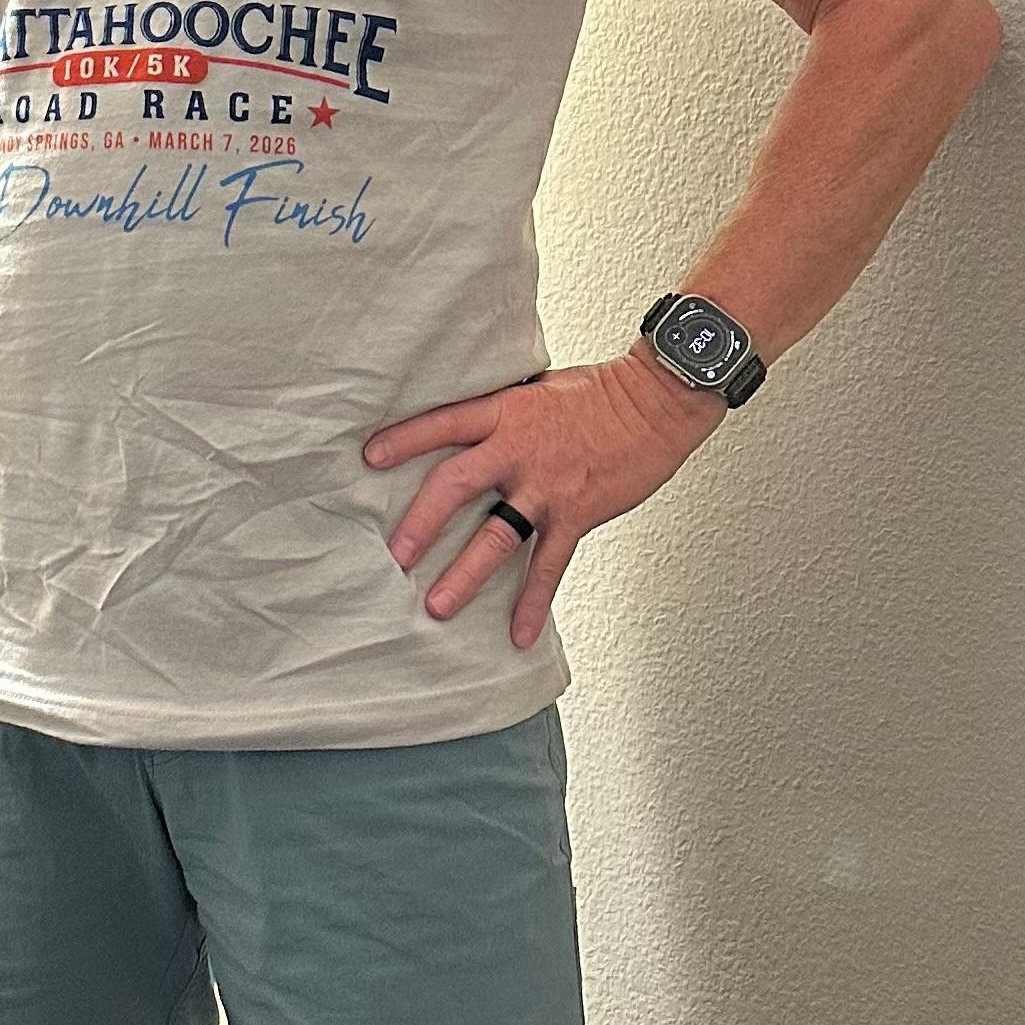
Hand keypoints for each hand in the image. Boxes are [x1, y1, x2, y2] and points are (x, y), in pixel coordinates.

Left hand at [361, 352, 726, 648]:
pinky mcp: (576, 513)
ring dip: (464, 574)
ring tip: (436, 607)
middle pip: (455, 486)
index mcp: (505, 413)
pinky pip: (548, 566)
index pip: (443, 424)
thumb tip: (471, 428)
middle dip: (421, 523)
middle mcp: (517, 450)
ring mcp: (546, 486)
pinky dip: (532, 602)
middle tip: (395, 555)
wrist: (656, 402)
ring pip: (496, 537)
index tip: (369, 458)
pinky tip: (518, 634)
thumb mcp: (538, 390)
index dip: (404, 440)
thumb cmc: (600, 393)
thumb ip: (503, 414)